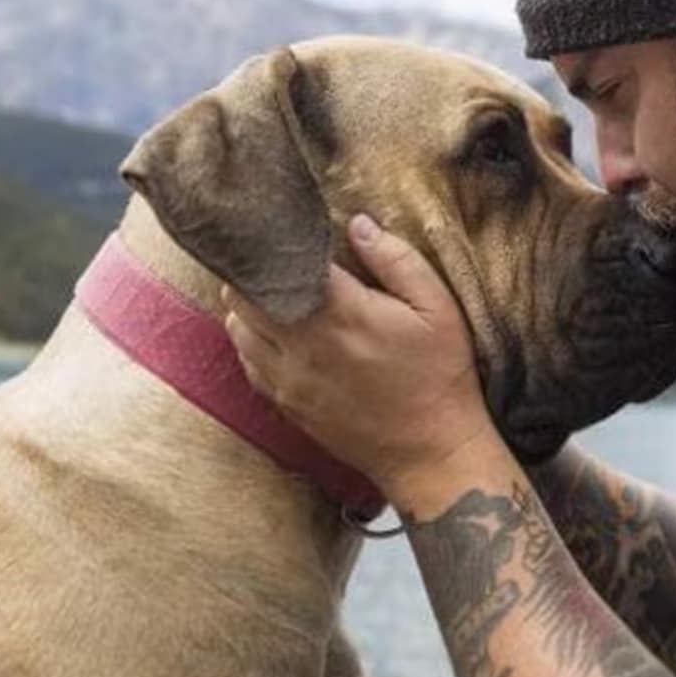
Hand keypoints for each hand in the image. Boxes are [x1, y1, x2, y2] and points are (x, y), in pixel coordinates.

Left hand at [221, 213, 496, 511]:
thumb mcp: (437, 308)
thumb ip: (396, 259)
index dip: (276, 241)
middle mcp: (303, 344)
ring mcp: (288, 378)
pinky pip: (247, 361)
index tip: (287, 228)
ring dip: (249, 305)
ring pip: (236, 327)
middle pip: (243, 292)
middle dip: (256, 270)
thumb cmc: (440, 375)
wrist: (430, 453)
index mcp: (341, 312)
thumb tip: (358, 223)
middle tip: (280, 259)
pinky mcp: (285, 403)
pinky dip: (252, 340)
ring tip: (278, 294)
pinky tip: (280, 334)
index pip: (280, 263)